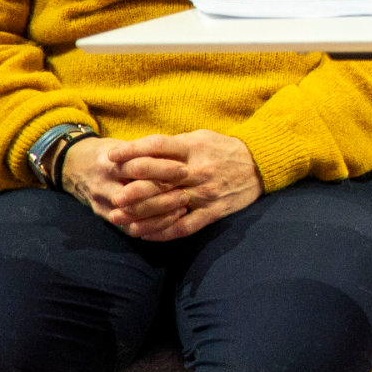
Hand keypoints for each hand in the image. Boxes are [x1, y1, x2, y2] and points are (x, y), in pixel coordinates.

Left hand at [66, 130, 260, 240]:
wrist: (260, 165)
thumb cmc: (223, 149)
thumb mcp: (200, 137)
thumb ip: (173, 145)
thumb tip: (140, 150)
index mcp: (193, 148)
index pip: (158, 146)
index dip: (133, 151)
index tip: (112, 157)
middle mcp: (198, 171)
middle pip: (161, 180)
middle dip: (135, 189)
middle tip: (113, 197)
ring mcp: (206, 193)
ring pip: (169, 206)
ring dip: (142, 215)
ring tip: (119, 220)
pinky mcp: (213, 212)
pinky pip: (184, 226)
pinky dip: (162, 232)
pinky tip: (143, 234)